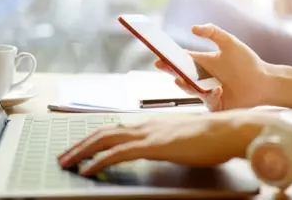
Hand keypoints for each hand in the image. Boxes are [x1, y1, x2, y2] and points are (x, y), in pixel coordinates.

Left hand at [57, 110, 269, 176]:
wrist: (226, 130)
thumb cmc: (209, 136)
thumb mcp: (180, 137)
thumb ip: (164, 141)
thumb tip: (155, 148)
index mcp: (150, 123)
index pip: (115, 128)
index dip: (94, 137)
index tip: (81, 147)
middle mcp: (144, 125)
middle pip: (103, 132)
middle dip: (80, 144)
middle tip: (64, 156)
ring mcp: (148, 134)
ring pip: (104, 139)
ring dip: (82, 151)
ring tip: (66, 162)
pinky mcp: (153, 146)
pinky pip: (118, 153)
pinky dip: (99, 160)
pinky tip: (88, 169)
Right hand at [155, 24, 268, 110]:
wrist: (264, 81)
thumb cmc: (247, 62)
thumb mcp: (229, 43)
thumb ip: (213, 32)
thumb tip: (192, 28)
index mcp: (202, 63)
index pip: (181, 61)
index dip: (169, 59)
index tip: (158, 57)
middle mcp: (202, 78)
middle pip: (181, 76)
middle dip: (171, 72)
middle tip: (163, 67)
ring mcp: (207, 93)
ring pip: (190, 90)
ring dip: (185, 85)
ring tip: (180, 79)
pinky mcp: (215, 105)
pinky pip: (208, 101)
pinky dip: (211, 95)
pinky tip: (219, 89)